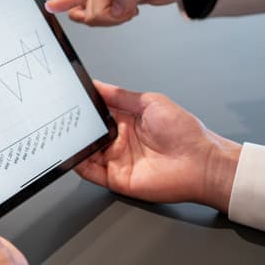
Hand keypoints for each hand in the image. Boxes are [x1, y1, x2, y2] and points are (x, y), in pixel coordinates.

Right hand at [45, 0, 216, 25]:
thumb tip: (115, 6)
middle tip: (133, 9)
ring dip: (115, 18)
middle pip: (93, 10)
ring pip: (94, 16)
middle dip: (114, 17)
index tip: (51, 7)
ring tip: (132, 8)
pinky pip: (93, 15)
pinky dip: (109, 19)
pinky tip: (121, 11)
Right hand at [76, 81, 241, 212]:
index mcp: (128, 120)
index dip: (85, 105)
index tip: (71, 96)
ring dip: (75, 143)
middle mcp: (120, 140)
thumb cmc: (184, 132)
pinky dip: (77, 163)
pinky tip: (72, 153)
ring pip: (86, 150)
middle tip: (64, 114)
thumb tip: (98, 85)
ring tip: (64, 132)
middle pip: (89, 131)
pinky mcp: (116, 178)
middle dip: (76, 124)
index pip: (98, 111)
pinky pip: (90, 172)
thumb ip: (121, 95)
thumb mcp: (151, 102)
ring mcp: (117, 159)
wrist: (200, 163)